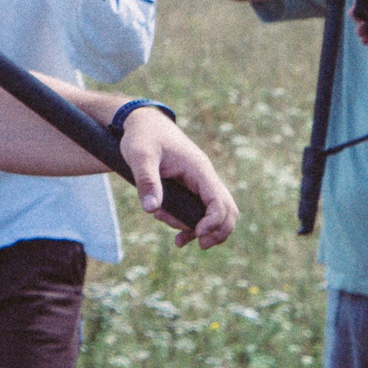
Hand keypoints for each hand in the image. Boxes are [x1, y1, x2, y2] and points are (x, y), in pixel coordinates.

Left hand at [114, 107, 239, 249]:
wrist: (143, 123)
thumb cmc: (142, 136)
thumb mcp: (140, 155)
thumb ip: (146, 180)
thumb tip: (151, 209)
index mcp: (198, 169)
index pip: (219, 200)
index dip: (213, 221)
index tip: (197, 233)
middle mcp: (204, 177)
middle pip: (227, 210)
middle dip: (217, 231)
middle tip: (199, 244)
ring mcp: (199, 183)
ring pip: (214, 214)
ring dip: (198, 229)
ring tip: (176, 236)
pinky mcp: (190, 189)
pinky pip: (201, 212)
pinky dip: (193, 226)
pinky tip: (180, 237)